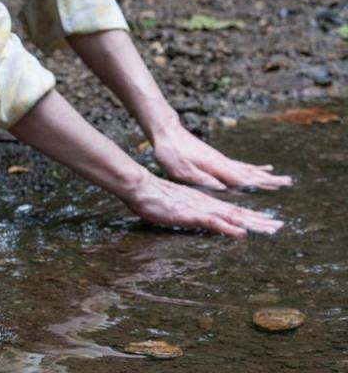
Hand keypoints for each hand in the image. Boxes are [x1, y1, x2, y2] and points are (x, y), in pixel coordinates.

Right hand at [125, 172, 282, 236]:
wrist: (141, 188)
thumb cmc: (155, 198)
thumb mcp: (178, 208)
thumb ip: (192, 213)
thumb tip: (202, 219)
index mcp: (205, 204)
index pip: (233, 211)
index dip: (252, 217)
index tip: (269, 222)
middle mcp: (207, 205)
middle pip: (238, 214)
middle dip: (260, 221)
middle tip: (280, 227)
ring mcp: (200, 209)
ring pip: (231, 217)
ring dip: (252, 223)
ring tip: (270, 229)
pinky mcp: (190, 214)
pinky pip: (213, 222)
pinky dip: (228, 228)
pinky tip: (240, 233)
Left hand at [152, 122, 292, 190]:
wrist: (166, 131)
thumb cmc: (171, 152)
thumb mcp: (182, 170)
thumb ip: (203, 179)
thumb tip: (223, 188)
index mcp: (216, 167)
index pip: (242, 178)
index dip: (259, 184)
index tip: (277, 188)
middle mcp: (222, 162)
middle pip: (250, 173)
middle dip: (268, 179)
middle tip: (288, 182)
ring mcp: (220, 159)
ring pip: (248, 169)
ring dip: (265, 175)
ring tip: (282, 178)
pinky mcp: (216, 158)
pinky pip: (240, 165)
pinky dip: (253, 169)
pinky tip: (262, 169)